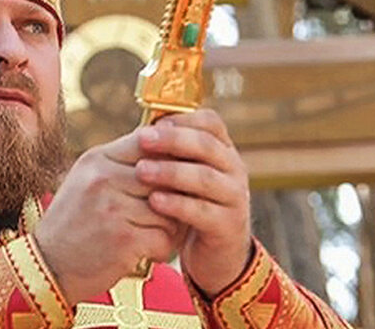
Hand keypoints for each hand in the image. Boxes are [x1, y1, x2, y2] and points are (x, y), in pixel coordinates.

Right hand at [33, 128, 180, 305]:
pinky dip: (163, 249)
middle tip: (174, 212)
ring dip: (171, 228)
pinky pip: (164, 238)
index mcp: (97, 158)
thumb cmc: (75, 222)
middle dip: (176, 197)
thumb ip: (122, 164)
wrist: (48, 264)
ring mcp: (112, 207)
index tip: (180, 173)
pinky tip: (149, 252)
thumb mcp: (89, 180)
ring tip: (157, 235)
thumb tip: (170, 149)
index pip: (149, 141)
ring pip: (170, 209)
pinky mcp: (122, 239)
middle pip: (165, 176)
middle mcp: (103, 177)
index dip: (171, 157)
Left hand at [135, 109, 252, 296]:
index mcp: (222, 150)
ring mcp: (234, 198)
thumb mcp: (184, 175)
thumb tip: (140, 132)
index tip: (153, 123)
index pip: (210, 123)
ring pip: (206, 178)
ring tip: (141, 170)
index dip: (182, 119)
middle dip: (172, 140)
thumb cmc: (191, 204)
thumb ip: (170, 155)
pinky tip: (154, 201)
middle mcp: (234, 169)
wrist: (216, 254)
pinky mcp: (228, 226)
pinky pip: (203, 212)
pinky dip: (177, 205)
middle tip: (142, 139)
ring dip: (171, 172)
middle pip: (207, 146)